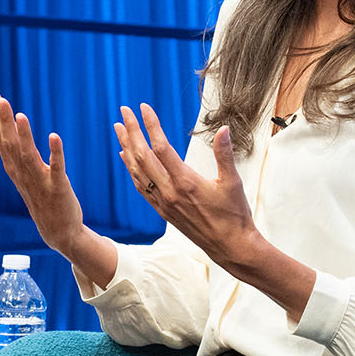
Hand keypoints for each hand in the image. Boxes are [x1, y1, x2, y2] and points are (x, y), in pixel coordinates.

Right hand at [0, 90, 89, 249]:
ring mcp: (40, 182)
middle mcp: (23, 174)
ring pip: (28, 156)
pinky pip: (56, 168)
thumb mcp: (25, 175)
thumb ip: (17, 153)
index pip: (1, 139)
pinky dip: (54, 153)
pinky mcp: (58, 188)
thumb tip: (9, 128)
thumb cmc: (42, 199)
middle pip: (10, 144)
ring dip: (24, 136)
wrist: (59, 232)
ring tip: (20, 115)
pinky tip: (54, 136)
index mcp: (14, 169)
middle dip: (4, 121)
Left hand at [114, 104, 260, 266]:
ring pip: (138, 171)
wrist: (230, 247)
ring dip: (127, 147)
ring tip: (119, 129)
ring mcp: (164, 203)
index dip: (151, 125)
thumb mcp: (232, 182)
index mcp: (186, 182)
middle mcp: (170, 192)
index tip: (144, 108)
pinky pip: (141, 187)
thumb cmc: (235, 215)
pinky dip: (131, 169)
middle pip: (143, 156)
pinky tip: (127, 157)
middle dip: (132, 131)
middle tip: (124, 110)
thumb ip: (224, 154)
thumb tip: (223, 129)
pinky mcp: (163, 211)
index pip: (161, 147)